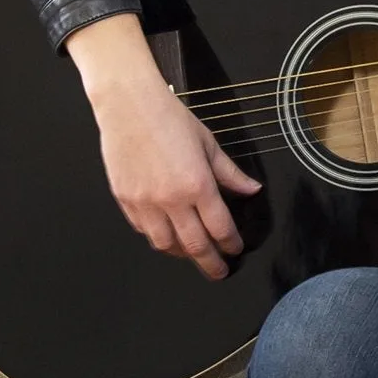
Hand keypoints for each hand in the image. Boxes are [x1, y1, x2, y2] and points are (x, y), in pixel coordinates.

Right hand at [65, 13, 261, 279]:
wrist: (128, 105)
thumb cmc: (170, 118)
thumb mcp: (208, 144)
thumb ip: (230, 173)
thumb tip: (253, 190)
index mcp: (198, 186)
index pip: (220, 228)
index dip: (231, 244)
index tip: (236, 249)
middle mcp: (171, 200)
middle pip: (195, 246)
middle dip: (210, 264)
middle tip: (219, 272)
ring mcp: (145, 203)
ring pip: (166, 245)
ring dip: (182, 253)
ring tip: (192, 253)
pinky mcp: (125, 200)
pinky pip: (143, 230)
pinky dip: (158, 237)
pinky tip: (167, 234)